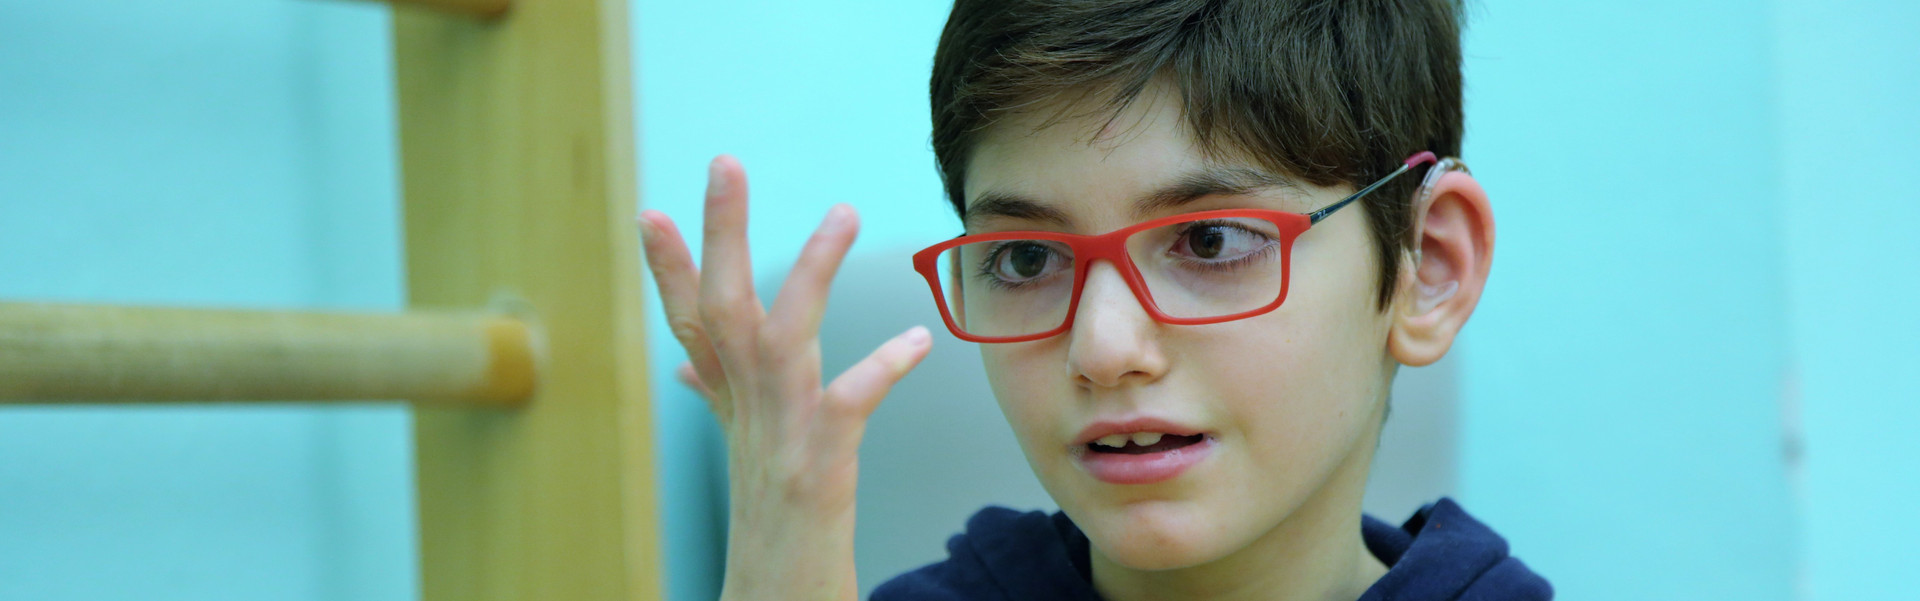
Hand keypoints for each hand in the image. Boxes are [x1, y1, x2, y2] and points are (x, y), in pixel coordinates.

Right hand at [639, 155, 932, 600]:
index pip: (690, 325)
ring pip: (778, 338)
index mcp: (733, 410)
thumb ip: (722, 399)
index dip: (670, 269)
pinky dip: (877, 369)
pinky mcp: (818, 472)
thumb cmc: (775, 537)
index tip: (652, 211)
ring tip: (842, 211)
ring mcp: (777, 442)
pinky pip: (845, 406)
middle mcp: (745, 418)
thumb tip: (686, 364)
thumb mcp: (746, 456)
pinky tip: (913, 341)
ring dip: (806, 272)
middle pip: (718, 310)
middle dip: (719, 234)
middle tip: (725, 162)